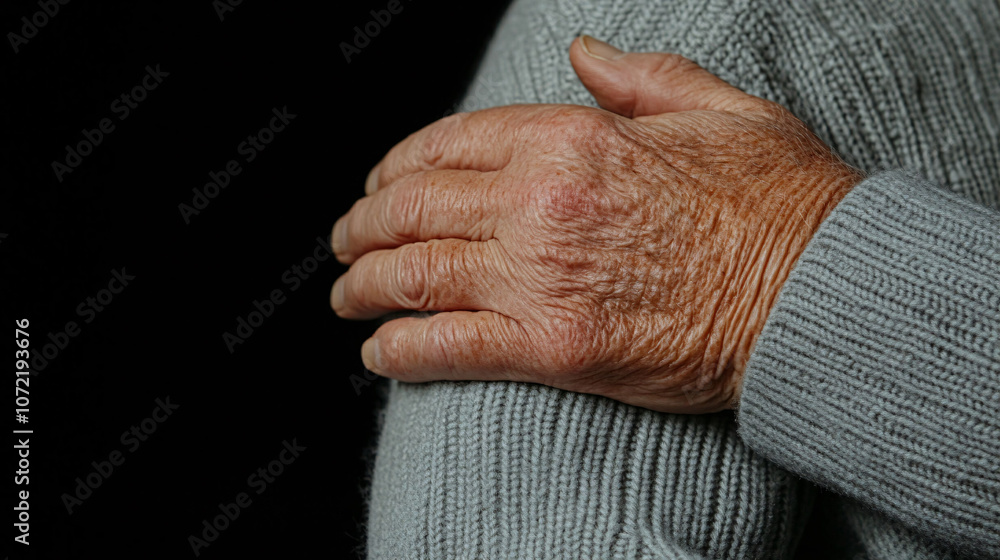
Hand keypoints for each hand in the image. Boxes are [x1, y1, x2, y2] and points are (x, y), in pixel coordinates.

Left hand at [329, 36, 861, 412]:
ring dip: (363, 286)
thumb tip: (582, 52)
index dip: (399, 167)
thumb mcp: (717, 107)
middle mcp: (540, 202)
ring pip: (413, 275)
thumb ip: (638, 76)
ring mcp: (541, 277)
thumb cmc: (779, 202)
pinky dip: (400, 350)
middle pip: (414, 209)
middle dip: (364, 225)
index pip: (448, 144)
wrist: (820, 292)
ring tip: (345, 296)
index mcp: (573, 137)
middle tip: (347, 242)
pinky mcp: (553, 348)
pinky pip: (447, 345)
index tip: (383, 185)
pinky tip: (378, 355)